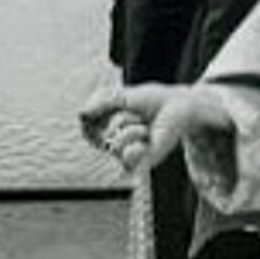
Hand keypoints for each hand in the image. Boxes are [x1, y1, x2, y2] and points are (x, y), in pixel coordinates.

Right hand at [79, 79, 230, 169]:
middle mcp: (117, 141)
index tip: (97, 112)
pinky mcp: (143, 162)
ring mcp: (129, 152)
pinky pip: (127, 157)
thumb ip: (101, 103)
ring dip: (131, 129)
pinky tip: (147, 138)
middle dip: (118, 119)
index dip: (88, 123)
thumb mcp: (122, 96)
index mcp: (110, 125)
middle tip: (135, 115)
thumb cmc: (152, 100)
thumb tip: (82, 113)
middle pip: (100, 136)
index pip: (87, 131)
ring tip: (144, 126)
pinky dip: (137, 145)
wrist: (176, 105)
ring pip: (115, 145)